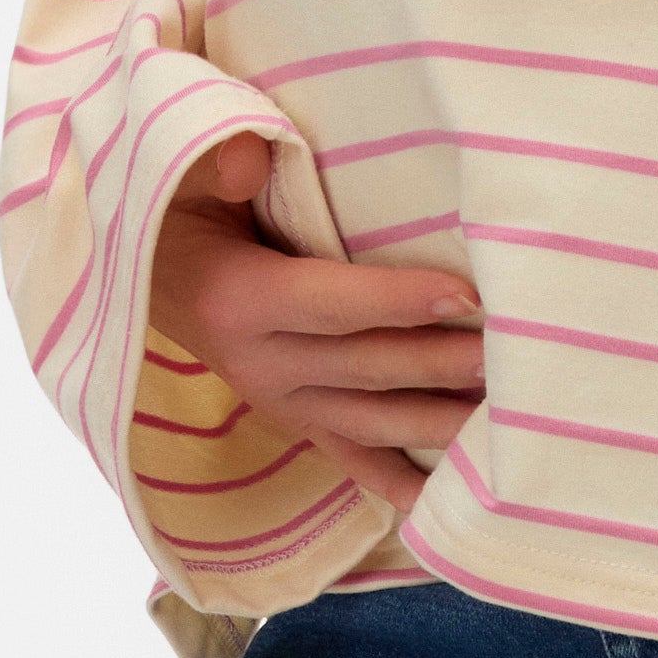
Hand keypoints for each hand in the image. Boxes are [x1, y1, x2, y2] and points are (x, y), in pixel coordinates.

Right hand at [148, 135, 481, 515]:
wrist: (149, 272)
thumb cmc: (184, 209)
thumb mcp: (184, 173)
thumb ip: (221, 160)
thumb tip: (247, 159)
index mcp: (238, 300)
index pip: (331, 304)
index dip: (398, 301)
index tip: (466, 295)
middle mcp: (261, 365)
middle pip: (366, 368)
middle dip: (440, 364)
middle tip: (508, 357)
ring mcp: (281, 403)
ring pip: (371, 421)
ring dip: (438, 422)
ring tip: (504, 415)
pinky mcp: (297, 424)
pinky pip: (354, 459)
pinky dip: (401, 483)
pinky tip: (450, 497)